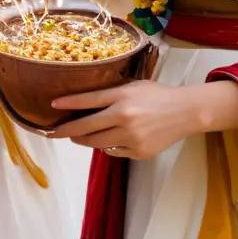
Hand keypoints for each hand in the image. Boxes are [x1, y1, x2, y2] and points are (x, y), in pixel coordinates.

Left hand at [48, 81, 204, 159]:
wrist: (185, 112)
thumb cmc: (156, 95)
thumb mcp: (132, 86)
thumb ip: (111, 93)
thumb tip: (86, 102)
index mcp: (122, 97)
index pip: (88, 100)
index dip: (68, 103)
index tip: (52, 105)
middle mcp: (124, 118)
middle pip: (86, 127)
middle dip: (67, 131)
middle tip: (54, 132)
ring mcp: (131, 138)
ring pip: (97, 143)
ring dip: (83, 140)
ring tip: (76, 136)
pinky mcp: (138, 152)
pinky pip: (114, 151)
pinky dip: (107, 145)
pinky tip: (105, 140)